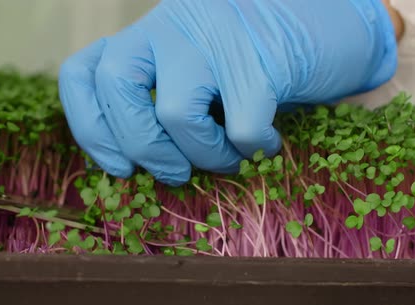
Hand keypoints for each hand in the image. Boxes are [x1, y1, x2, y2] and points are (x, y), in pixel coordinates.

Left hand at [58, 0, 397, 185]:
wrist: (330, 23)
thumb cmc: (255, 61)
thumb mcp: (197, 70)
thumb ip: (162, 99)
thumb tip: (138, 163)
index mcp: (149, 33)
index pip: (85, 72)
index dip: (88, 126)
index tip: (116, 164)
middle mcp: (171, 25)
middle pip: (116, 89)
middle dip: (141, 147)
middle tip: (173, 172)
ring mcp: (214, 37)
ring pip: (174, 114)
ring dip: (203, 155)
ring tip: (228, 159)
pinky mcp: (261, 58)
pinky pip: (241, 129)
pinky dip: (254, 150)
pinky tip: (269, 143)